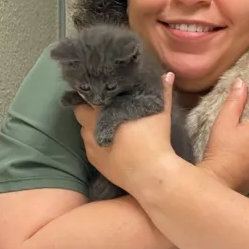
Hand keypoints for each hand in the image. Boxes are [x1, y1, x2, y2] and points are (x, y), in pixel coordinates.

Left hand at [73, 74, 177, 194]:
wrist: (150, 174)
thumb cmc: (154, 138)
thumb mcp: (161, 112)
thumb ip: (162, 91)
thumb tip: (167, 73)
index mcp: (103, 111)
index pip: (87, 96)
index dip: (93, 92)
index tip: (102, 90)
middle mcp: (91, 127)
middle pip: (80, 112)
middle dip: (89, 108)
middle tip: (104, 106)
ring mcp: (91, 146)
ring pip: (84, 130)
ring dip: (91, 125)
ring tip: (106, 123)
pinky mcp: (94, 162)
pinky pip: (89, 146)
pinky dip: (96, 141)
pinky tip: (109, 141)